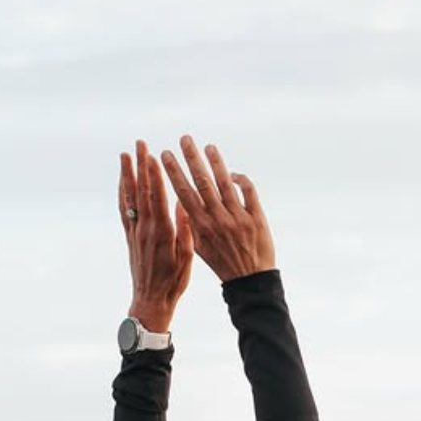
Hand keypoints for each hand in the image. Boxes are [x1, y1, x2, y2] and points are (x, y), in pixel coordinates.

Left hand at [120, 139, 193, 332]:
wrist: (151, 301)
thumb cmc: (173, 282)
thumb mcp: (186, 257)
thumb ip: (184, 230)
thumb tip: (183, 205)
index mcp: (161, 233)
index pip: (156, 197)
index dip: (154, 175)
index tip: (154, 155)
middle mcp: (145, 229)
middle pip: (141, 191)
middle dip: (140, 166)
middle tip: (139, 144)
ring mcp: (135, 233)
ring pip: (129, 198)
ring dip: (127, 175)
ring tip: (126, 154)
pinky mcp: (130, 238)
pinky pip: (124, 211)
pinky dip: (123, 193)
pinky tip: (123, 182)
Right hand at [161, 137, 274, 282]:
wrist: (250, 282)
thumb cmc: (223, 265)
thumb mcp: (201, 249)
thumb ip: (191, 225)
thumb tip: (180, 203)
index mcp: (202, 227)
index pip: (184, 193)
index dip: (173, 172)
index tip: (164, 155)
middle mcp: (218, 220)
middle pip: (202, 181)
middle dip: (191, 158)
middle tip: (184, 138)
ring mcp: (238, 217)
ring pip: (225, 182)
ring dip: (215, 161)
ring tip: (207, 146)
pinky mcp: (256, 217)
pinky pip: (248, 190)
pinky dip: (240, 178)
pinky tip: (232, 173)